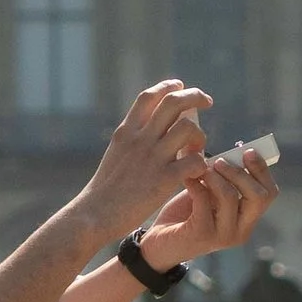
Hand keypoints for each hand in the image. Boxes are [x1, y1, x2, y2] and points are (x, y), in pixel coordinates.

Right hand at [79, 82, 212, 244]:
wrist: (94, 215)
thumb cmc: (106, 189)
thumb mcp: (116, 153)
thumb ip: (133, 139)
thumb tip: (151, 127)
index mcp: (126, 131)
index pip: (149, 96)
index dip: (168, 86)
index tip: (180, 87)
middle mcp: (140, 139)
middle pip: (173, 102)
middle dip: (195, 96)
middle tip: (207, 101)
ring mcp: (152, 158)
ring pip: (188, 128)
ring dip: (200, 136)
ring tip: (198, 148)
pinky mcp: (163, 181)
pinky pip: (194, 161)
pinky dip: (202, 163)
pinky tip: (198, 171)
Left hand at [135, 144, 278, 272]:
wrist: (159, 243)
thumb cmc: (186, 214)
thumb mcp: (210, 193)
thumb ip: (224, 177)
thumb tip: (234, 148)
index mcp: (247, 219)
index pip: (269, 193)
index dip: (261, 169)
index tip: (246, 151)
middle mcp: (241, 230)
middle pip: (259, 196)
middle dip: (239, 172)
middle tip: (219, 161)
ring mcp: (223, 235)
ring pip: (230, 196)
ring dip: (214, 176)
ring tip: (200, 169)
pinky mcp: (202, 234)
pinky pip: (203, 200)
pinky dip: (195, 184)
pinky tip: (186, 179)